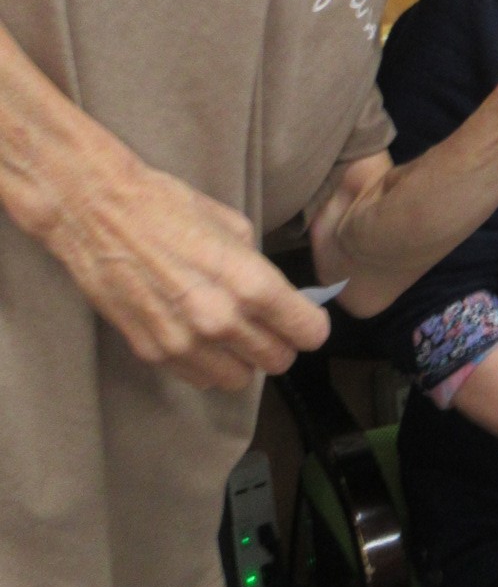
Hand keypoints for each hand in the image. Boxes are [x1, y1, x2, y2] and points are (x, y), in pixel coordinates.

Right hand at [48, 155, 328, 391]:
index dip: (309, 325)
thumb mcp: (233, 226)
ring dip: (243, 360)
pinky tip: (199, 337)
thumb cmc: (167, 207)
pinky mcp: (153, 353)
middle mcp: (222, 321)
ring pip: (240, 379)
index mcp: (251, 283)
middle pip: (278, 361)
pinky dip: (207, 364)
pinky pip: (199, 377)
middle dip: (280, 343)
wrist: (98, 213)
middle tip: (268, 325)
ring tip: (231, 334)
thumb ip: (259, 269)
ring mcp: (185, 342)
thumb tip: (276, 296)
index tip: (303, 319)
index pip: (307, 332)